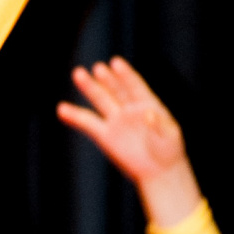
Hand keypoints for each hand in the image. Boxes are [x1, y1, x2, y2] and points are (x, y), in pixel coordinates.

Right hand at [56, 57, 200, 225]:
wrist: (159, 171)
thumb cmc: (169, 151)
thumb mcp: (171, 136)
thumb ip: (160, 125)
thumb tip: (149, 113)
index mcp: (147, 103)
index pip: (134, 86)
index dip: (125, 75)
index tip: (116, 63)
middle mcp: (129, 108)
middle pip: (116, 90)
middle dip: (107, 79)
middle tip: (97, 68)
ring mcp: (116, 121)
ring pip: (101, 101)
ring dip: (90, 88)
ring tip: (78, 74)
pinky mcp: (105, 136)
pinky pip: (88, 124)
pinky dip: (75, 116)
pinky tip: (62, 109)